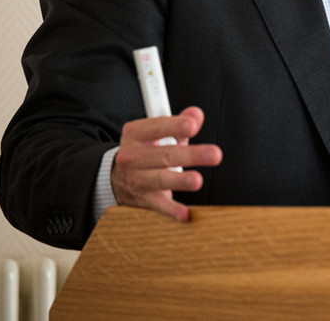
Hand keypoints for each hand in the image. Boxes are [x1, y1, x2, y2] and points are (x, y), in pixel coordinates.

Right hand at [111, 106, 222, 222]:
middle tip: (214, 154)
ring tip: (197, 181)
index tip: (192, 125)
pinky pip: (159, 206)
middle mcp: (133, 156)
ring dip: (180, 181)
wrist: (114, 177)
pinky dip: (172, 211)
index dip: (175, 126)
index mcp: (136, 134)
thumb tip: (196, 115)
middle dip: (191, 155)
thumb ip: (179, 123)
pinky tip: (185, 214)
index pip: (157, 127)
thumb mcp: (157, 131)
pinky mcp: (143, 199)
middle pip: (165, 155)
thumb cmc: (145, 150)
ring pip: (161, 179)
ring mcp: (137, 179)